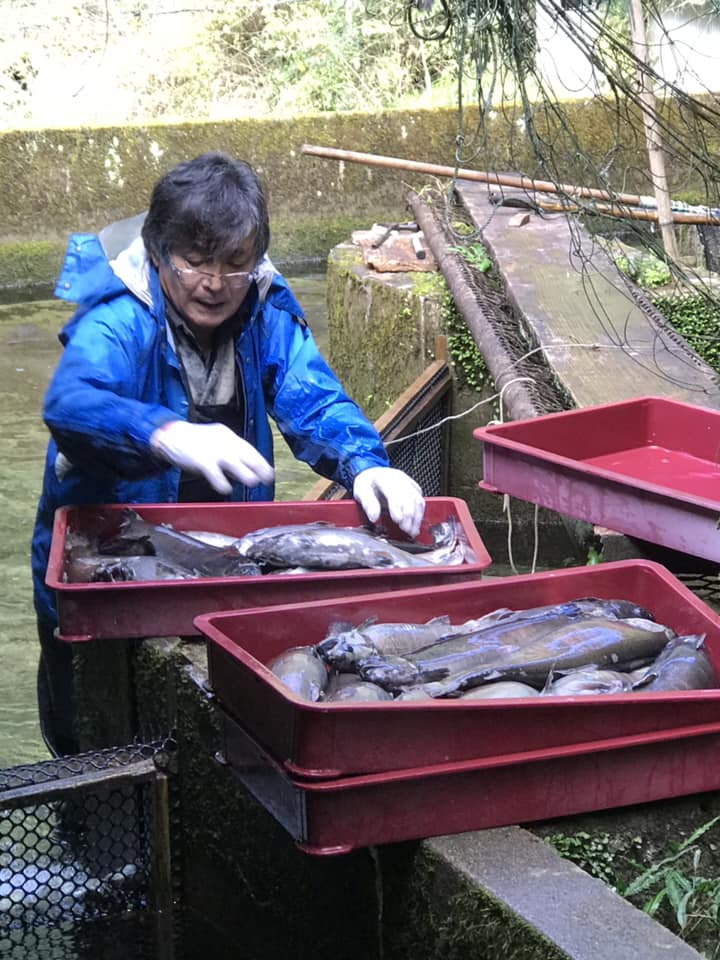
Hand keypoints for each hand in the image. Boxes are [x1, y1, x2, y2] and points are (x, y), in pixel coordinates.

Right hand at [151, 421, 273, 494]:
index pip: (248, 448)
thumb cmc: (192, 441)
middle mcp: (222, 441)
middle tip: (267, 478)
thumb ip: (228, 452)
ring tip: (253, 482)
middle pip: (245, 453)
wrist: (169, 435)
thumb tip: (243, 469)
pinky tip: (226, 489)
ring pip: (233, 461)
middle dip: (259, 467)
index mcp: (226, 435)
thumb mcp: (214, 440)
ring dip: (244, 473)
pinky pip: (214, 472)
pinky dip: (221, 481)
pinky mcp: (200, 459)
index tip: (269, 472)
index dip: (260, 461)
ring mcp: (211, 449)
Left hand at [353, 466, 424, 537]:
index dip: (398, 508)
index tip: (398, 521)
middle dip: (409, 516)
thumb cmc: (367, 483)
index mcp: (385, 478)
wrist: (372, 474)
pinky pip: (420, 500)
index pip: (394, 493)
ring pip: (417, 500)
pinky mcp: (413, 487)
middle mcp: (399, 478)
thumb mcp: (360, 491)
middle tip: (406, 530)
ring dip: (416, 517)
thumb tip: (374, 517)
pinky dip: (419, 514)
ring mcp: (408, 482)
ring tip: (412, 530)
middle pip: (409, 498)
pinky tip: (415, 523)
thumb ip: (368, 504)